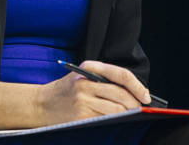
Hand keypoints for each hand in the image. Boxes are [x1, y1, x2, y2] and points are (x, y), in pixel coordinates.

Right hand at [35, 60, 151, 125]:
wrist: (41, 103)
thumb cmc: (67, 91)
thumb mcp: (83, 77)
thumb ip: (105, 80)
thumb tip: (135, 94)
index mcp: (90, 67)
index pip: (121, 74)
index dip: (138, 86)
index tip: (147, 96)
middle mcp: (86, 82)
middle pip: (121, 94)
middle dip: (135, 105)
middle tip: (140, 109)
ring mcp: (83, 100)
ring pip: (116, 110)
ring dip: (127, 115)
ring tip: (130, 116)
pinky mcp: (81, 115)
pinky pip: (105, 120)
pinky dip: (114, 121)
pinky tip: (114, 121)